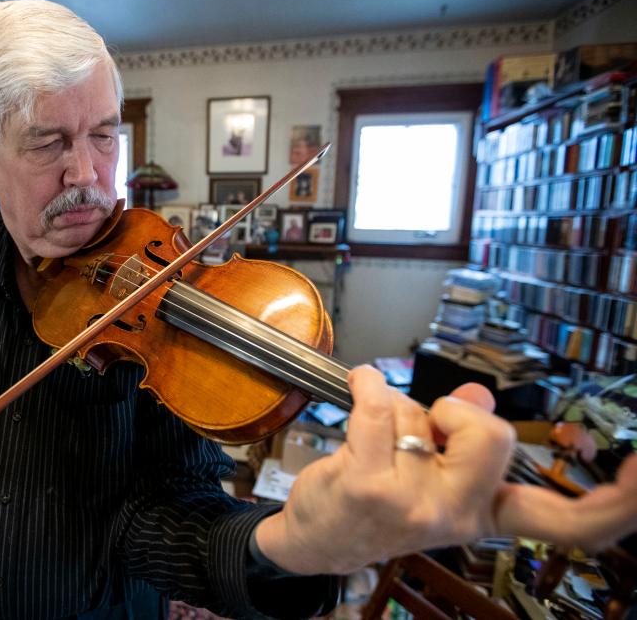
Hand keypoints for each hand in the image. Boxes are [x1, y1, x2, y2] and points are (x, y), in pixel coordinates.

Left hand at [255, 366, 636, 574]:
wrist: (316, 538)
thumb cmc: (375, 503)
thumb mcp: (431, 476)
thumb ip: (463, 436)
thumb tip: (479, 395)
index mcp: (487, 514)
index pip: (567, 522)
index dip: (617, 505)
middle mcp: (458, 516)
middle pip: (492, 436)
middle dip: (457, 411)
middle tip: (432, 423)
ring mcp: (413, 505)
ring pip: (421, 414)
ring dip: (395, 410)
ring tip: (378, 441)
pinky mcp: (369, 486)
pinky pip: (379, 405)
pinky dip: (367, 384)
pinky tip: (361, 388)